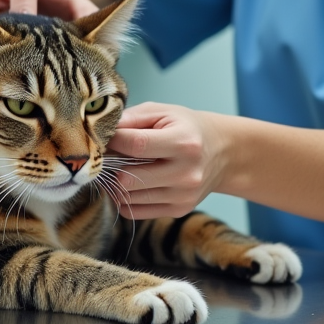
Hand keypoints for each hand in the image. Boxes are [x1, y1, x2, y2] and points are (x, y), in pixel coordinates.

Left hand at [107, 102, 229, 219]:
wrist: (222, 152)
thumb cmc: (187, 128)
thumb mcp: (163, 112)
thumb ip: (132, 119)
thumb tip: (100, 132)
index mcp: (184, 142)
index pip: (135, 145)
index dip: (112, 141)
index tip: (104, 137)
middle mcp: (186, 172)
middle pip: (127, 178)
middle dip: (112, 166)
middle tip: (110, 156)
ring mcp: (183, 195)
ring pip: (128, 197)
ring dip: (116, 183)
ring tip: (123, 167)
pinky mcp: (179, 210)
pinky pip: (134, 211)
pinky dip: (125, 198)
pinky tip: (132, 183)